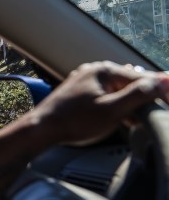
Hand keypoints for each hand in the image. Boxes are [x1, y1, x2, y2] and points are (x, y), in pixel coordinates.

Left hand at [27, 61, 168, 147]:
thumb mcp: (112, 110)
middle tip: (162, 108)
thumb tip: (162, 82)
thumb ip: (138, 95)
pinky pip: (108, 96)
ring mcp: (87, 81)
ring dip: (134, 103)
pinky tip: (127, 118)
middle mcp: (96, 71)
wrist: (42, 128)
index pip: (142, 77)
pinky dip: (120, 106)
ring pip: (120, 90)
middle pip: (132, 82)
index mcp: (104, 71)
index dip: (161, 89)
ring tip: (145, 117)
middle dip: (148, 96)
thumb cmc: (75, 121)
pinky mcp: (82, 93)